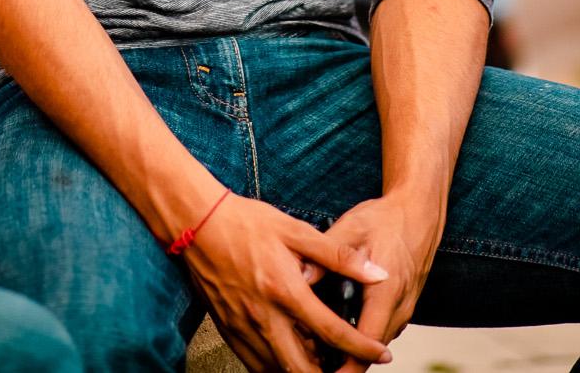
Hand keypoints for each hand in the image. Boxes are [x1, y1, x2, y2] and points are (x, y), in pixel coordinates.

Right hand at [182, 194, 393, 371]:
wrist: (197, 223)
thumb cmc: (246, 223)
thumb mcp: (297, 231)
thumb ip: (339, 256)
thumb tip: (376, 272)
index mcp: (286, 291)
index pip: (332, 331)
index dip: (362, 347)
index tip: (381, 354)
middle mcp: (264, 316)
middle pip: (302, 368)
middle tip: (346, 366)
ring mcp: (243, 327)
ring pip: (277, 371)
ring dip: (302, 370)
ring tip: (319, 358)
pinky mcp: (228, 329)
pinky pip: (254, 364)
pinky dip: (275, 367)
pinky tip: (288, 354)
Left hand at [321, 193, 443, 366]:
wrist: (419, 211)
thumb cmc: (385, 218)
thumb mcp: (349, 230)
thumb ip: (325, 256)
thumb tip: (299, 277)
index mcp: (386, 291)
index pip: (367, 343)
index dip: (347, 364)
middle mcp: (400, 306)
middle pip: (371, 349)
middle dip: (344, 360)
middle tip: (312, 361)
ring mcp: (404, 308)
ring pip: (377, 341)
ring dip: (353, 348)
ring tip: (319, 347)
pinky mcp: (403, 305)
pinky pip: (382, 329)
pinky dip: (363, 334)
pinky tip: (338, 325)